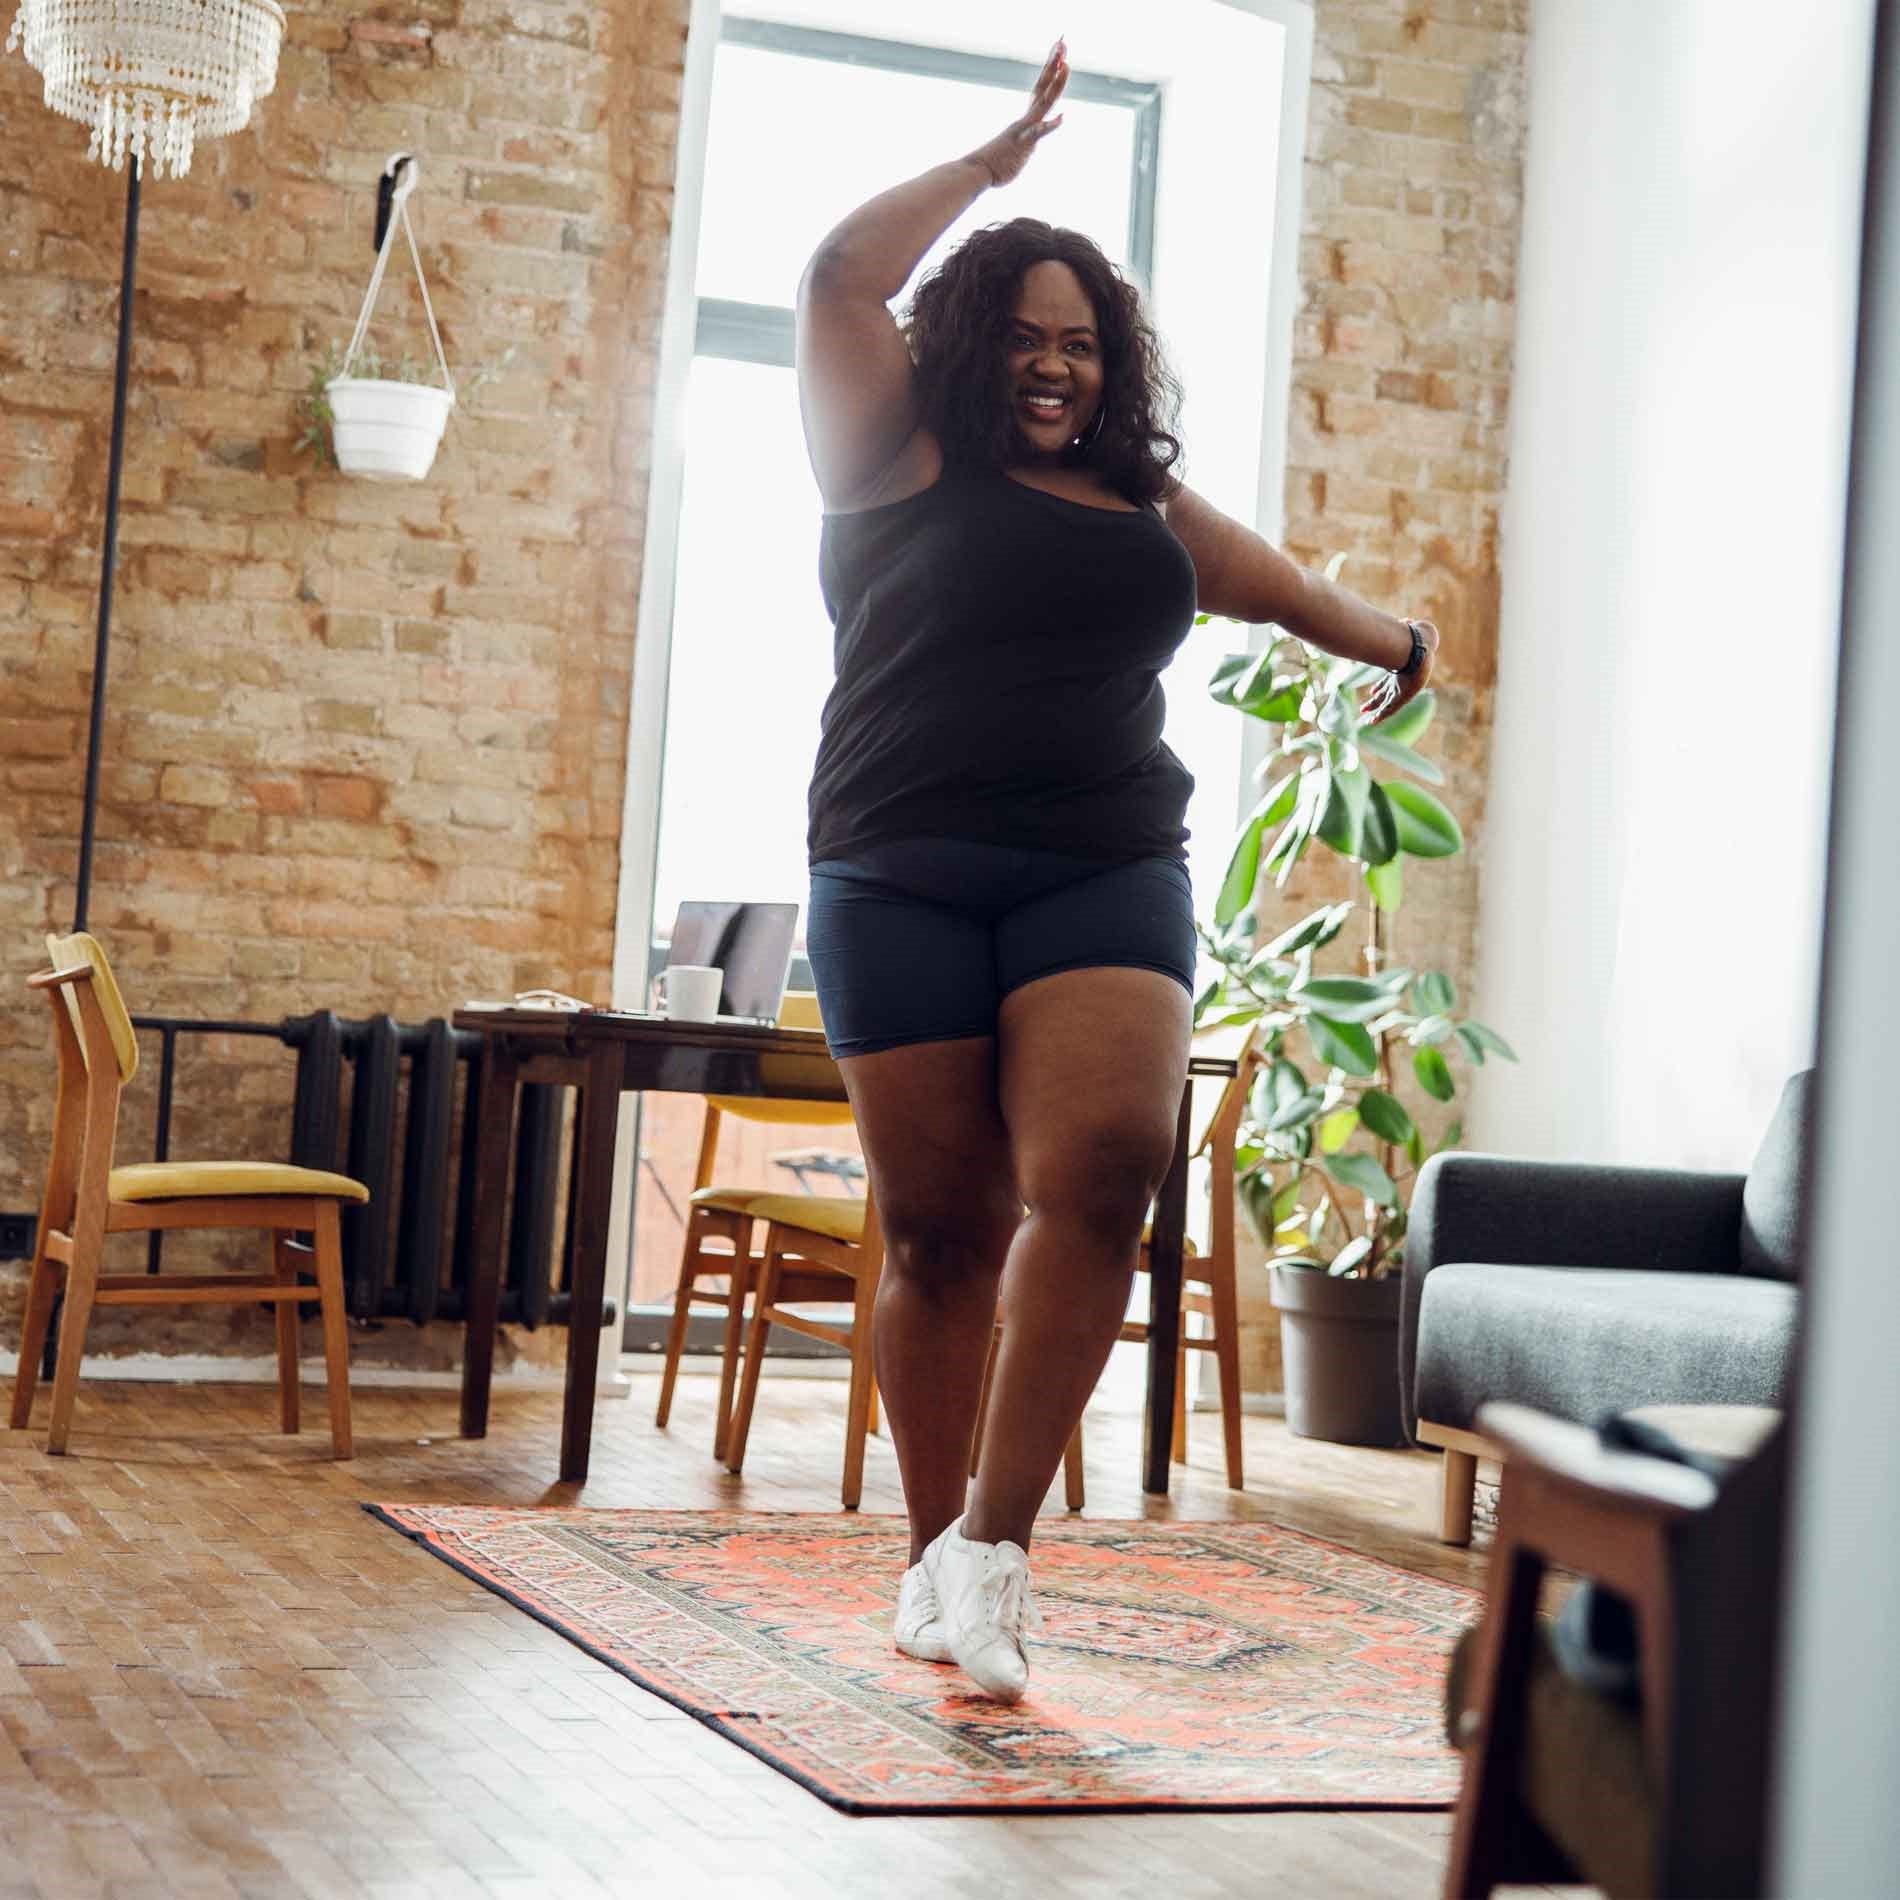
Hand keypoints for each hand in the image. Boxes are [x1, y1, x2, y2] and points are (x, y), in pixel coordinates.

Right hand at [967, 40, 1067, 186]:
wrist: (977, 171)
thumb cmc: (996, 163)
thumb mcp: (1017, 146)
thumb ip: (1027, 138)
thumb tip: (1032, 135)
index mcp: (1026, 119)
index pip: (1041, 89)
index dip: (1050, 70)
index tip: (1059, 51)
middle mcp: (1026, 120)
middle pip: (1043, 88)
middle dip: (1054, 66)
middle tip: (1063, 44)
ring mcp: (1024, 129)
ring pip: (1043, 104)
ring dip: (1056, 85)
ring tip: (1066, 66)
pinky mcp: (1023, 144)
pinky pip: (1037, 133)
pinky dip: (1049, 125)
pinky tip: (1062, 117)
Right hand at [1362, 618, 1439, 724]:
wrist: (1421, 648)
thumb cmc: (1411, 639)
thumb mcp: (1405, 635)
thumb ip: (1404, 628)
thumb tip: (1406, 620)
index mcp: (1401, 670)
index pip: (1389, 681)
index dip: (1380, 687)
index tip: (1371, 692)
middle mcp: (1403, 682)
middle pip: (1387, 693)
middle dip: (1376, 700)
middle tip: (1365, 706)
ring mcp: (1403, 689)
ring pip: (1387, 704)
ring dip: (1376, 711)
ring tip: (1367, 718)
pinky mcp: (1404, 697)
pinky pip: (1390, 709)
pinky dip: (1380, 716)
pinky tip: (1371, 722)